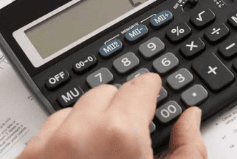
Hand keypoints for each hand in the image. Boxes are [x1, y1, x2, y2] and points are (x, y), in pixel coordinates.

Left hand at [18, 73, 206, 158]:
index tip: (154, 97)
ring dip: (89, 121)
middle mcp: (78, 134)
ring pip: (74, 110)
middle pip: (107, 93)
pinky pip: (45, 131)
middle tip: (131, 135)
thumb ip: (189, 149)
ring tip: (102, 151)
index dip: (152, 91)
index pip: (141, 86)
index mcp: (120, 134)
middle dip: (121, 108)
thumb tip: (191, 119)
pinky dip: (62, 138)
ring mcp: (46, 148)